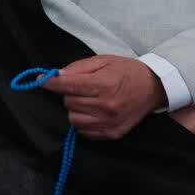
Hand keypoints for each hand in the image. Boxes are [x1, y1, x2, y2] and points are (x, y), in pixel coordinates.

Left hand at [42, 54, 165, 140]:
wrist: (153, 88)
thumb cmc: (127, 71)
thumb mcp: (104, 61)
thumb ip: (79, 68)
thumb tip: (56, 75)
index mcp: (104, 84)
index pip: (68, 85)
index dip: (51, 82)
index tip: (42, 80)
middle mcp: (106, 106)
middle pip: (69, 102)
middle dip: (69, 93)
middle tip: (82, 87)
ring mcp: (109, 122)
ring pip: (73, 119)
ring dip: (75, 109)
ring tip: (88, 100)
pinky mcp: (111, 134)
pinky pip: (84, 131)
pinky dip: (84, 121)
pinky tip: (93, 111)